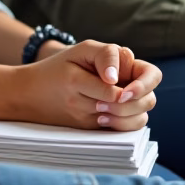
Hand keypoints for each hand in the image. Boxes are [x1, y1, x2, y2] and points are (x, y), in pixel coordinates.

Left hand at [20, 40, 159, 130]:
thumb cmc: (56, 71)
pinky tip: (99, 121)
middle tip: (101, 106)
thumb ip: (103, 63)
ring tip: (98, 114)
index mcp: (122, 63)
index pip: (151, 74)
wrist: (34, 94)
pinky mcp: (112, 121)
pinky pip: (129, 128)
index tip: (121, 93)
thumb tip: (118, 86)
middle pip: (150, 98)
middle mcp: (126, 84)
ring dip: (123, 117)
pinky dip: (119, 127)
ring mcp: (121, 104)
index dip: (142, 85)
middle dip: (130, 104)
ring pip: (142, 115)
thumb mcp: (77, 56)